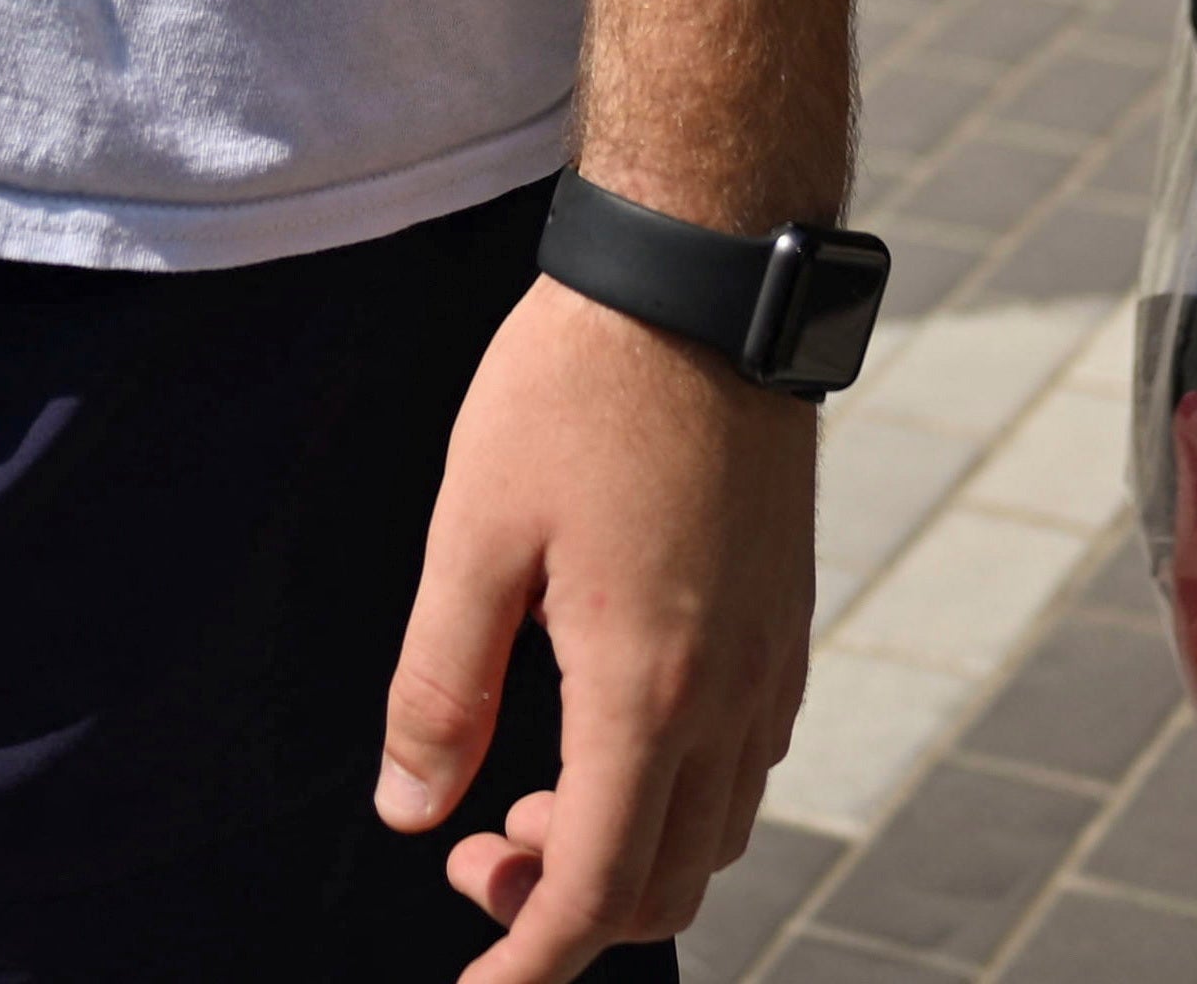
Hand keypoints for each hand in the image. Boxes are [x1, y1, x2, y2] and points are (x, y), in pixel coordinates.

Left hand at [378, 276, 815, 978]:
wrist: (700, 281)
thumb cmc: (575, 391)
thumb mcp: (471, 536)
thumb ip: (441, 687)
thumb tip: (409, 810)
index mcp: (647, 687)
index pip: (600, 890)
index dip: (531, 959)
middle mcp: (731, 694)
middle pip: (670, 883)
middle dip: (571, 907)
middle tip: (475, 849)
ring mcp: (773, 657)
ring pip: (717, 829)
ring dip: (629, 850)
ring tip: (532, 792)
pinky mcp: (787, 618)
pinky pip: (746, 761)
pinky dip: (678, 792)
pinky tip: (607, 727)